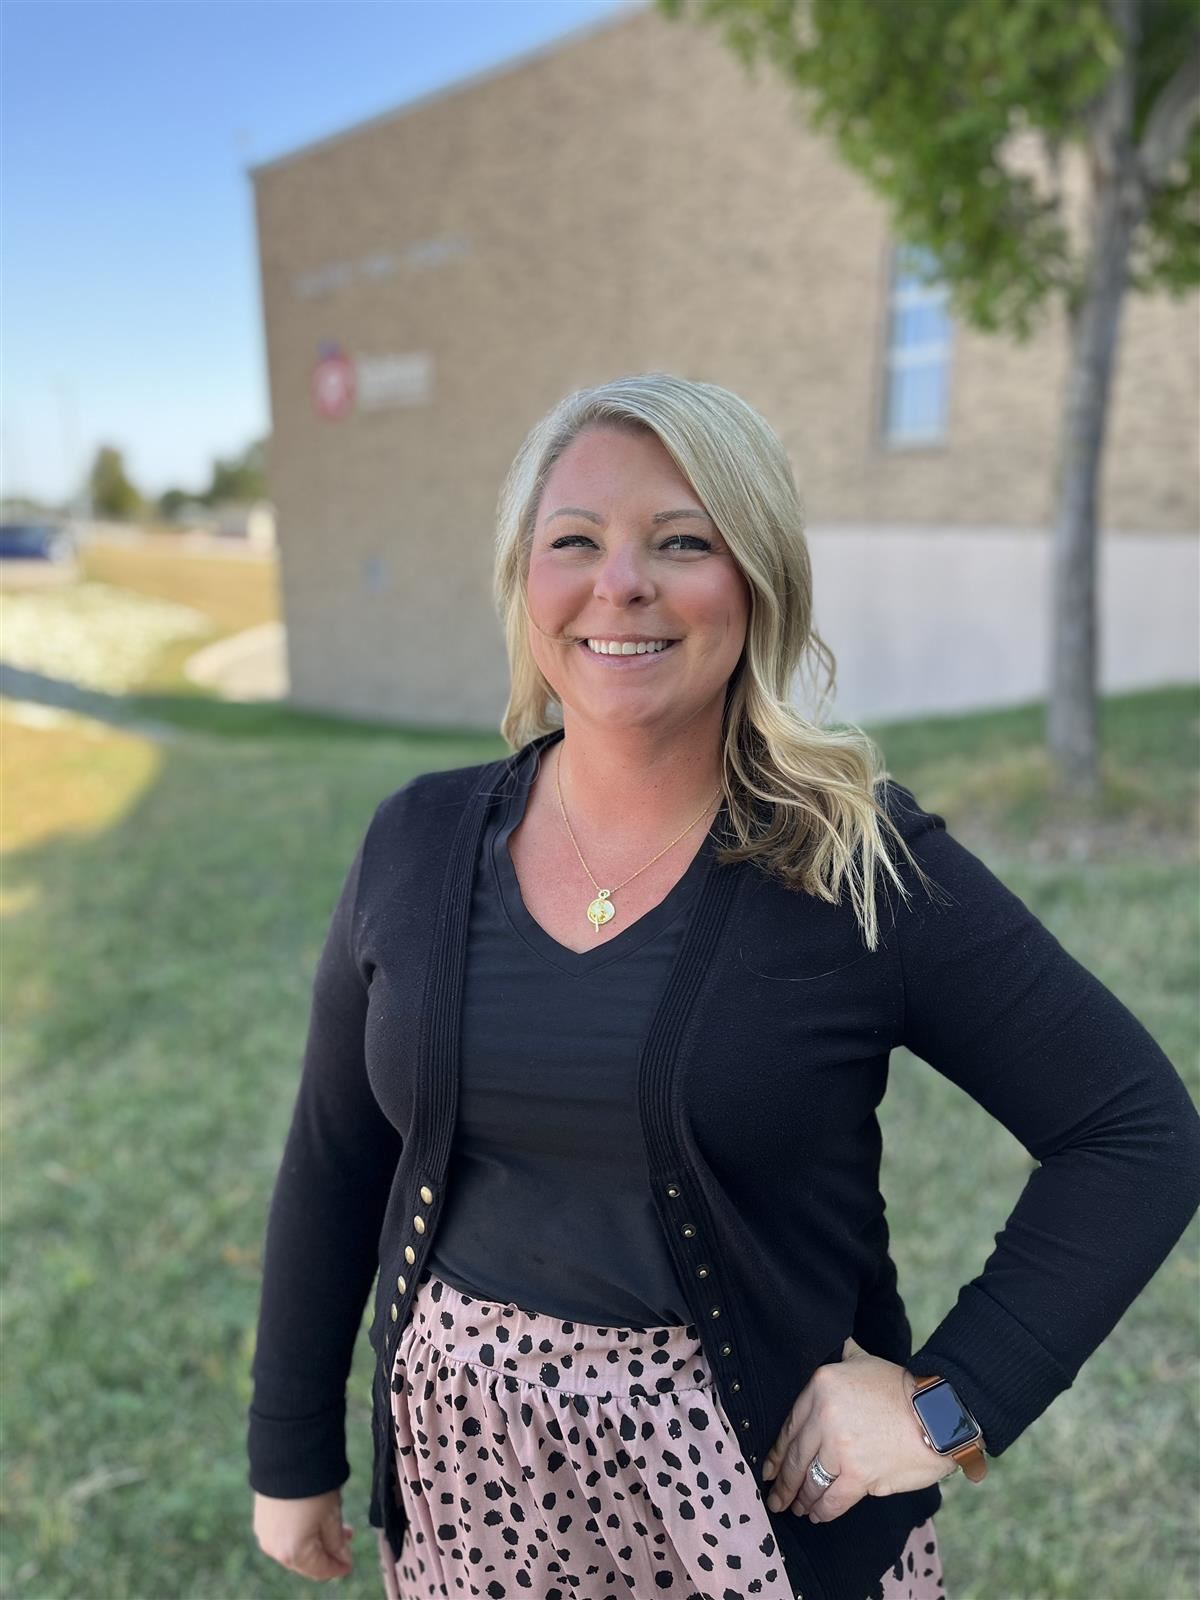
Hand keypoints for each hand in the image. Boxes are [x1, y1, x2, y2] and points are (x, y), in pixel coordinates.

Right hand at [253, 1488, 354, 1579]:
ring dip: (314, 1542)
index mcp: (294, 1553)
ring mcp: (265, 1534)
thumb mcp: (332, 1516)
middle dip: (326, 1553)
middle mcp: (274, 1549)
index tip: (350, 1563)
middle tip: (346, 1541)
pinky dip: (299, 1533)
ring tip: (333, 1527)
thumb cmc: (313, 1485)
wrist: (285, 1454)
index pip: (320, 1570)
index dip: (338, 1567)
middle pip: (306, 1562)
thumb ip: (337, 1542)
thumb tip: (342, 1559)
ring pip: (294, 1548)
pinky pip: (283, 1535)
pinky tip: (312, 1521)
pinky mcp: (261, 1519)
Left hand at [760, 1336, 957, 1523]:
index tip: (769, 1469)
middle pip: (795, 1457)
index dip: (777, 1453)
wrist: (937, 1413)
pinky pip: (833, 1499)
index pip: (789, 1426)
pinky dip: (823, 1511)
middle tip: (776, 1499)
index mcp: (820, 1386)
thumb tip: (835, 1347)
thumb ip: (843, 1357)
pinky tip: (817, 1515)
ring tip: (798, 1508)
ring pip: (810, 1481)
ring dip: (802, 1500)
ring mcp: (839, 1448)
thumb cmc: (902, 1388)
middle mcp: (823, 1416)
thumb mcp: (863, 1360)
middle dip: (783, 1483)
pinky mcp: (858, 1475)